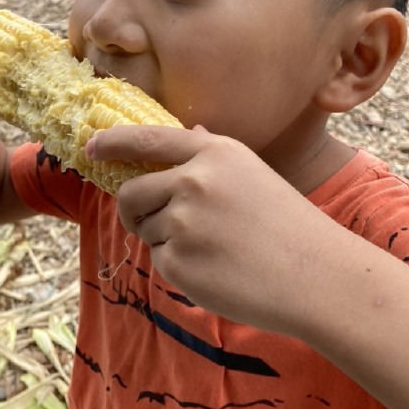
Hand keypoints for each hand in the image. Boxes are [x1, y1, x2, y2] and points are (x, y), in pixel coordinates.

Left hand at [87, 125, 325, 335]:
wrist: (316, 275)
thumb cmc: (287, 225)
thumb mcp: (252, 173)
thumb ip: (211, 155)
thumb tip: (188, 133)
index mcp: (213, 153)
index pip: (147, 139)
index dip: (113, 143)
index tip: (92, 147)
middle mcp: (193, 181)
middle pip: (131, 192)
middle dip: (133, 210)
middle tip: (151, 224)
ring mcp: (183, 222)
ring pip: (146, 229)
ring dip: (166, 240)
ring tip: (213, 248)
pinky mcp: (179, 262)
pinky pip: (160, 261)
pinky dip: (180, 267)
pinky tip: (216, 270)